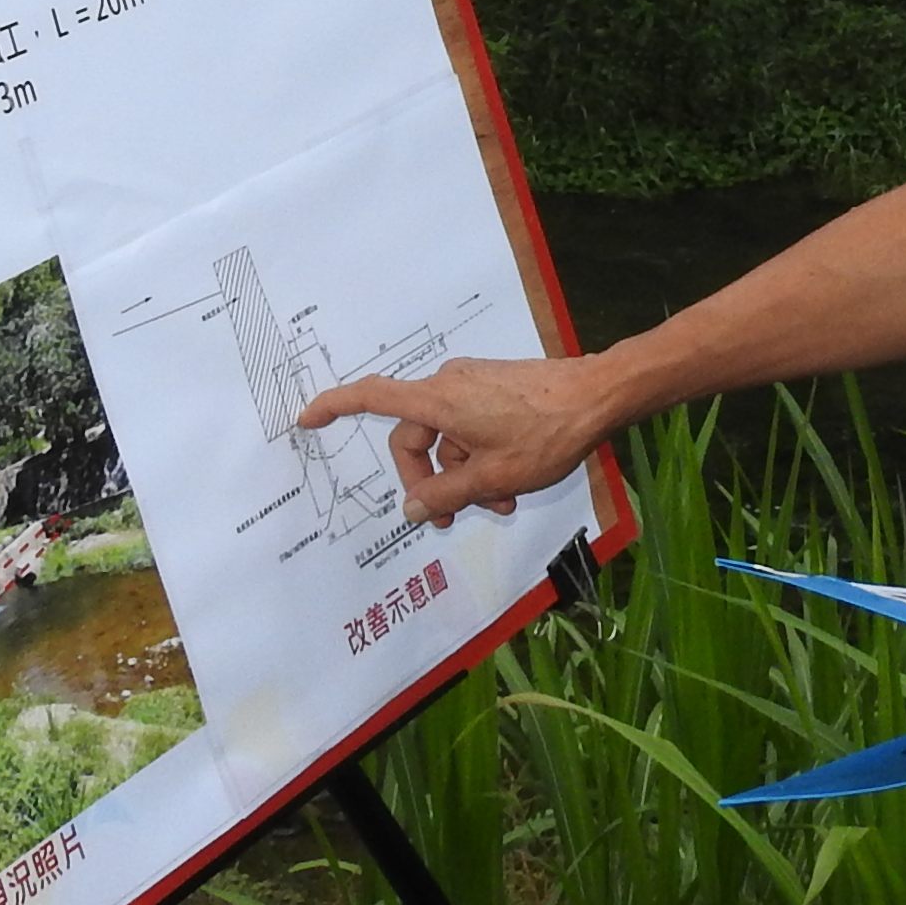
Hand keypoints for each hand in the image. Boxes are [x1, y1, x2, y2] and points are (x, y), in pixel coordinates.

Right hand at [298, 353, 613, 525]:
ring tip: (499, 503)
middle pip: (414, 437)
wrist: (597, 396)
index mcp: (438, 401)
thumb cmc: (545, 433)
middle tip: (448, 518)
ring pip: (449, 439)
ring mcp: (474, 385)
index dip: (335, 407)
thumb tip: (411, 507)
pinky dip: (481, 457)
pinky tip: (510, 484)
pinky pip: (471, 428)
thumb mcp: (491, 476)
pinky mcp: (495, 389)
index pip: (372, 397)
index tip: (308, 419)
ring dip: (464, 475)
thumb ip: (445, 493)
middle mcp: (449, 385)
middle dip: (429, 481)